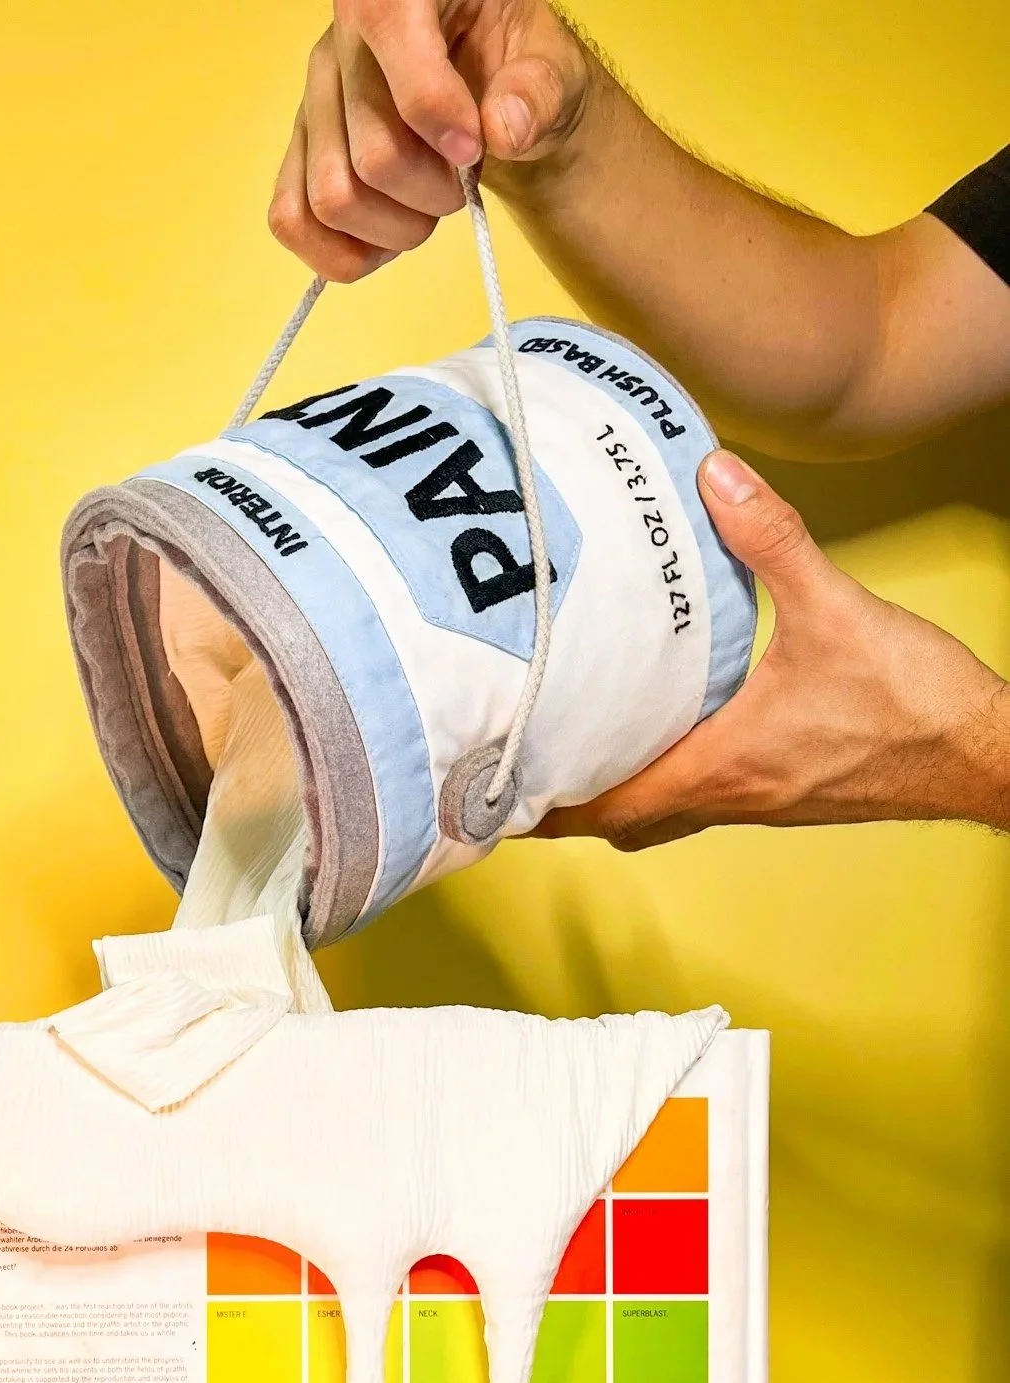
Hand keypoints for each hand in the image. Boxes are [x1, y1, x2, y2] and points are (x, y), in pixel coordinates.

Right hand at [269, 0, 588, 281]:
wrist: (488, 86)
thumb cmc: (515, 66)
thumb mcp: (550, 63)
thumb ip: (537, 90)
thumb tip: (503, 130)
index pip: (388, 31)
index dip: (433, 108)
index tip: (474, 150)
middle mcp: (340, 40)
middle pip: (372, 154)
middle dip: (432, 194)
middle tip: (462, 184)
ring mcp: (314, 101)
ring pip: (332, 198)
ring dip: (393, 230)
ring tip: (425, 210)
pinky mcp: (302, 150)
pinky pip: (290, 218)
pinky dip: (338, 253)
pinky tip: (381, 245)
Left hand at [536, 452, 1009, 846]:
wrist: (983, 757)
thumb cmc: (916, 705)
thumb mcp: (836, 607)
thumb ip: (770, 540)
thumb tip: (715, 478)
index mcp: (726, 765)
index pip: (613, 805)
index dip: (552, 804)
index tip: (504, 788)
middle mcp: (733, 795)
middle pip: (626, 820)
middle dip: (571, 802)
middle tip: (524, 770)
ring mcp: (761, 800)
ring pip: (666, 814)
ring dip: (620, 793)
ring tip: (578, 753)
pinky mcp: (788, 792)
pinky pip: (707, 798)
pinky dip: (671, 780)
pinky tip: (672, 736)